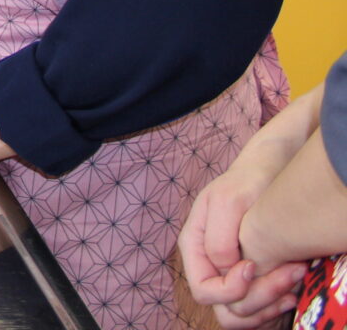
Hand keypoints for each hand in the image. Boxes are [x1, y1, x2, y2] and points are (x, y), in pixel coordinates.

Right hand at [180, 151, 290, 316]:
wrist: (269, 172)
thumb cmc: (247, 181)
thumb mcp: (228, 200)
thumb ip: (217, 238)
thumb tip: (224, 268)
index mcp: (194, 248)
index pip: (204, 290)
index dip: (230, 288)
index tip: (253, 266)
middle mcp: (209, 267)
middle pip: (226, 310)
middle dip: (259, 299)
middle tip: (289, 273)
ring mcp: (230, 275)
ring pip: (243, 315)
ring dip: (271, 305)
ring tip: (294, 279)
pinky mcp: (252, 279)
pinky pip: (259, 310)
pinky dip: (277, 305)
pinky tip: (293, 288)